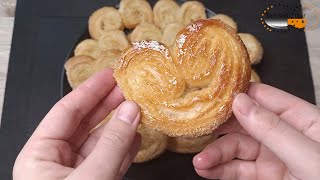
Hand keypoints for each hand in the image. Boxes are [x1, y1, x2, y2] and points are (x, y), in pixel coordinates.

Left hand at [13, 69, 140, 179]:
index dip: (90, 90)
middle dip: (107, 103)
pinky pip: (110, 161)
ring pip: (100, 142)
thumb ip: (111, 144)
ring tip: (136, 109)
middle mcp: (56, 162)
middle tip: (126, 87)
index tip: (109, 75)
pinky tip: (135, 137)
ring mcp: (76, 174)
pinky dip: (124, 149)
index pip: (66, 111)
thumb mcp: (89, 178)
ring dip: (120, 126)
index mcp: (40, 156)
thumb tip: (130, 111)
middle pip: (84, 123)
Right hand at [193, 83, 319, 179]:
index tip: (210, 95)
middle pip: (245, 124)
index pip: (264, 97)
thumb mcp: (307, 156)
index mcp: (302, 120)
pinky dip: (220, 170)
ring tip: (199, 162)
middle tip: (198, 131)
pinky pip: (239, 170)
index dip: (237, 95)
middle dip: (220, 129)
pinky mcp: (265, 177)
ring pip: (238, 149)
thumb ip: (273, 129)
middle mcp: (284, 135)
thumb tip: (240, 102)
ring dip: (216, 154)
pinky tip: (206, 171)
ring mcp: (274, 158)